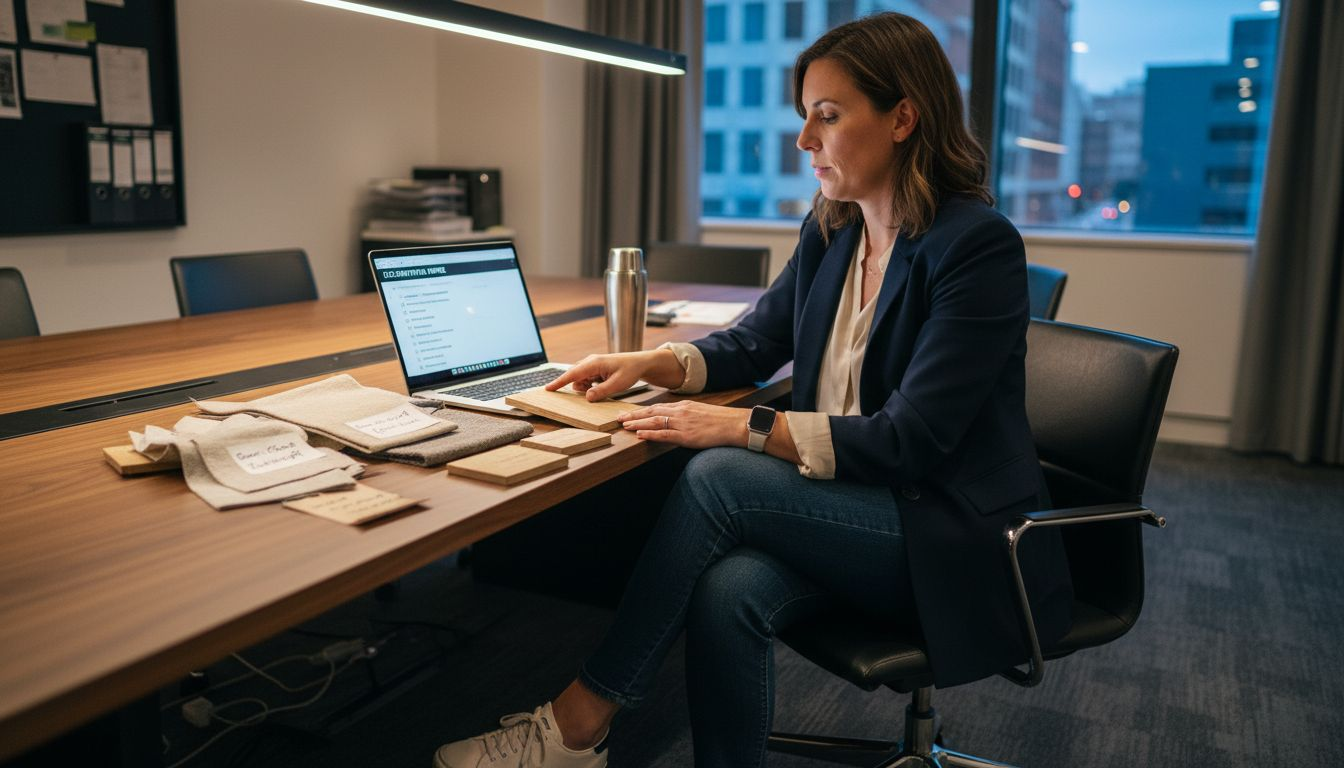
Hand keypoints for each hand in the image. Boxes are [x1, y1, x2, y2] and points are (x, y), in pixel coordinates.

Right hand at [545, 349, 685, 401]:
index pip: (572, 374)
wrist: (639, 363)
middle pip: (574, 377)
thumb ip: (601, 391)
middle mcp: (590, 362)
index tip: (547, 389)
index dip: (559, 382)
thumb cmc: (630, 371)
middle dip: (577, 387)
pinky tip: (602, 385)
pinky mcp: (594, 369)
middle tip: (589, 390)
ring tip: (604, 387)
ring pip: (580, 380)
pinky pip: (585, 380)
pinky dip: (589, 385)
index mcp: (594, 363)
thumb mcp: (618, 384)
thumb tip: (586, 397)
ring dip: (586, 388)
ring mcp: (591, 365)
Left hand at [618, 400, 748, 449]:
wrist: (736, 424)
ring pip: (654, 421)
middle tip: (618, 417)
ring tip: (624, 425)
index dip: (641, 411)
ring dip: (637, 423)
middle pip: (651, 412)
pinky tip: (640, 435)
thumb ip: (687, 415)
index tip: (629, 412)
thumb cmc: (721, 421)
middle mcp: (680, 412)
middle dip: (633, 415)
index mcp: (684, 406)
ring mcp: (682, 423)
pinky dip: (650, 434)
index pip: (657, 407)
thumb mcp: (701, 413)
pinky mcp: (686, 435)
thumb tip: (676, 420)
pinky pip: (664, 434)